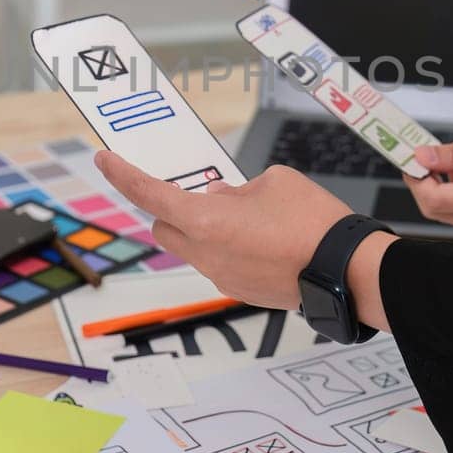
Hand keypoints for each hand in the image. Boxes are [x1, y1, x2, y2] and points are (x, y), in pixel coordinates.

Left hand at [95, 153, 362, 310]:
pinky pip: (220, 264)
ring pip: (194, 248)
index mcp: (206, 221)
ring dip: (205, 229)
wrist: (348, 271)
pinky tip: (265, 239)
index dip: (123, 175)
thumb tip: (221, 200)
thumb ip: (237, 189)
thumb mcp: (274, 181)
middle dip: (171, 209)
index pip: (149, 195)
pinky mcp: (242, 292)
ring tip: (250, 216)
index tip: (105, 160)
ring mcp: (222, 278)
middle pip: (164, 229)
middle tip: (205, 193)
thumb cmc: (314, 222)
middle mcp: (206, 255)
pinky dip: (229, 247)